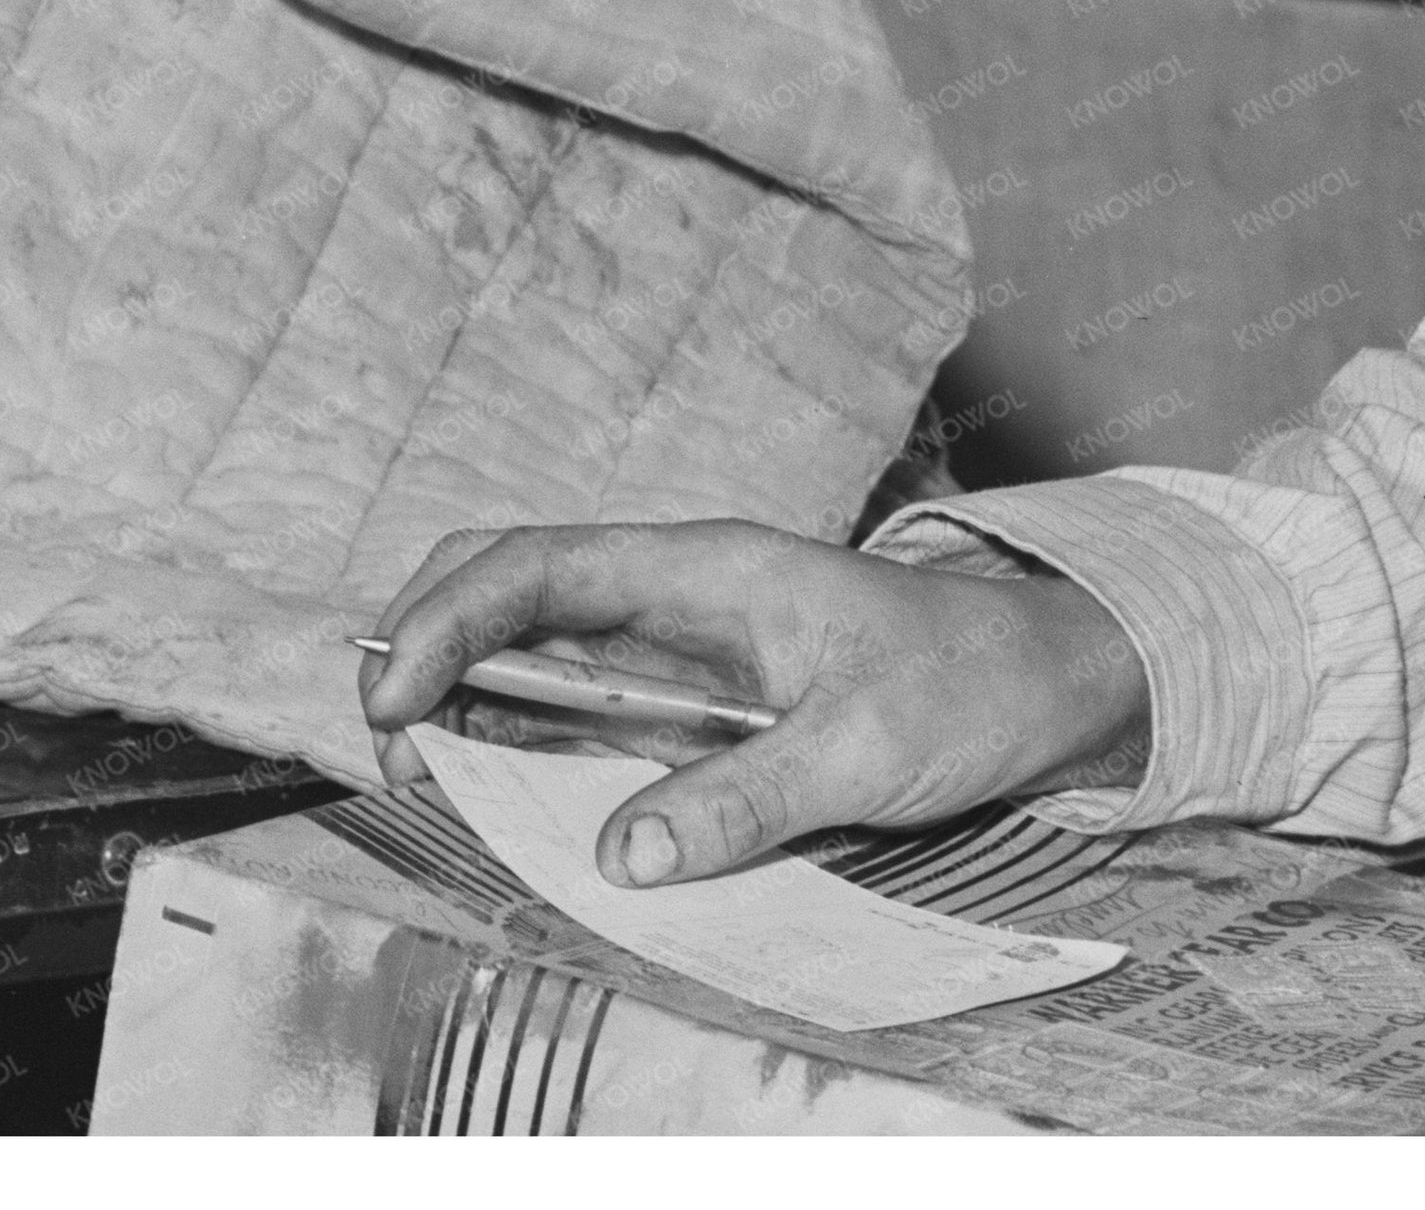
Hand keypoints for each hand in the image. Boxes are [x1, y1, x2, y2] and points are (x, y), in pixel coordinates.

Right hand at [358, 519, 1153, 886]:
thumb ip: (749, 797)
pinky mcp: (690, 704)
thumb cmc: (966, 687)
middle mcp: (674, 597)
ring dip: (460, 693)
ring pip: (530, 646)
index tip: (395, 695)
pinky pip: (578, 709)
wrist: (1042, 683)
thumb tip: (626, 856)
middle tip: (382, 735)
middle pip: (509, 583)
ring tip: (415, 771)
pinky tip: (490, 787)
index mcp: (707, 570)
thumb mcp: (867, 746)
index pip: (541, 568)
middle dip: (424, 638)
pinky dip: (516, 740)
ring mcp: (676, 649)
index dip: (450, 621)